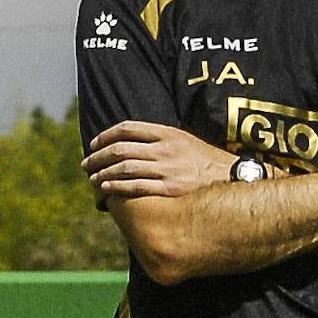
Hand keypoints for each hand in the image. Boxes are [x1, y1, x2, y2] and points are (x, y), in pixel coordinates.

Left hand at [82, 120, 234, 198]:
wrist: (231, 177)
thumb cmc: (206, 161)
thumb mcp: (186, 142)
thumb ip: (161, 140)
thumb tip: (132, 145)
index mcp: (168, 133)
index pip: (128, 128)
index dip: (106, 136)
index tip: (94, 144)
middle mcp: (166, 149)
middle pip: (121, 149)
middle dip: (98, 157)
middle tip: (86, 164)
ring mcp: (168, 169)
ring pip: (124, 168)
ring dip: (103, 173)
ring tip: (93, 179)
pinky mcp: (170, 188)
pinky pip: (136, 186)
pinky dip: (117, 186)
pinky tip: (106, 188)